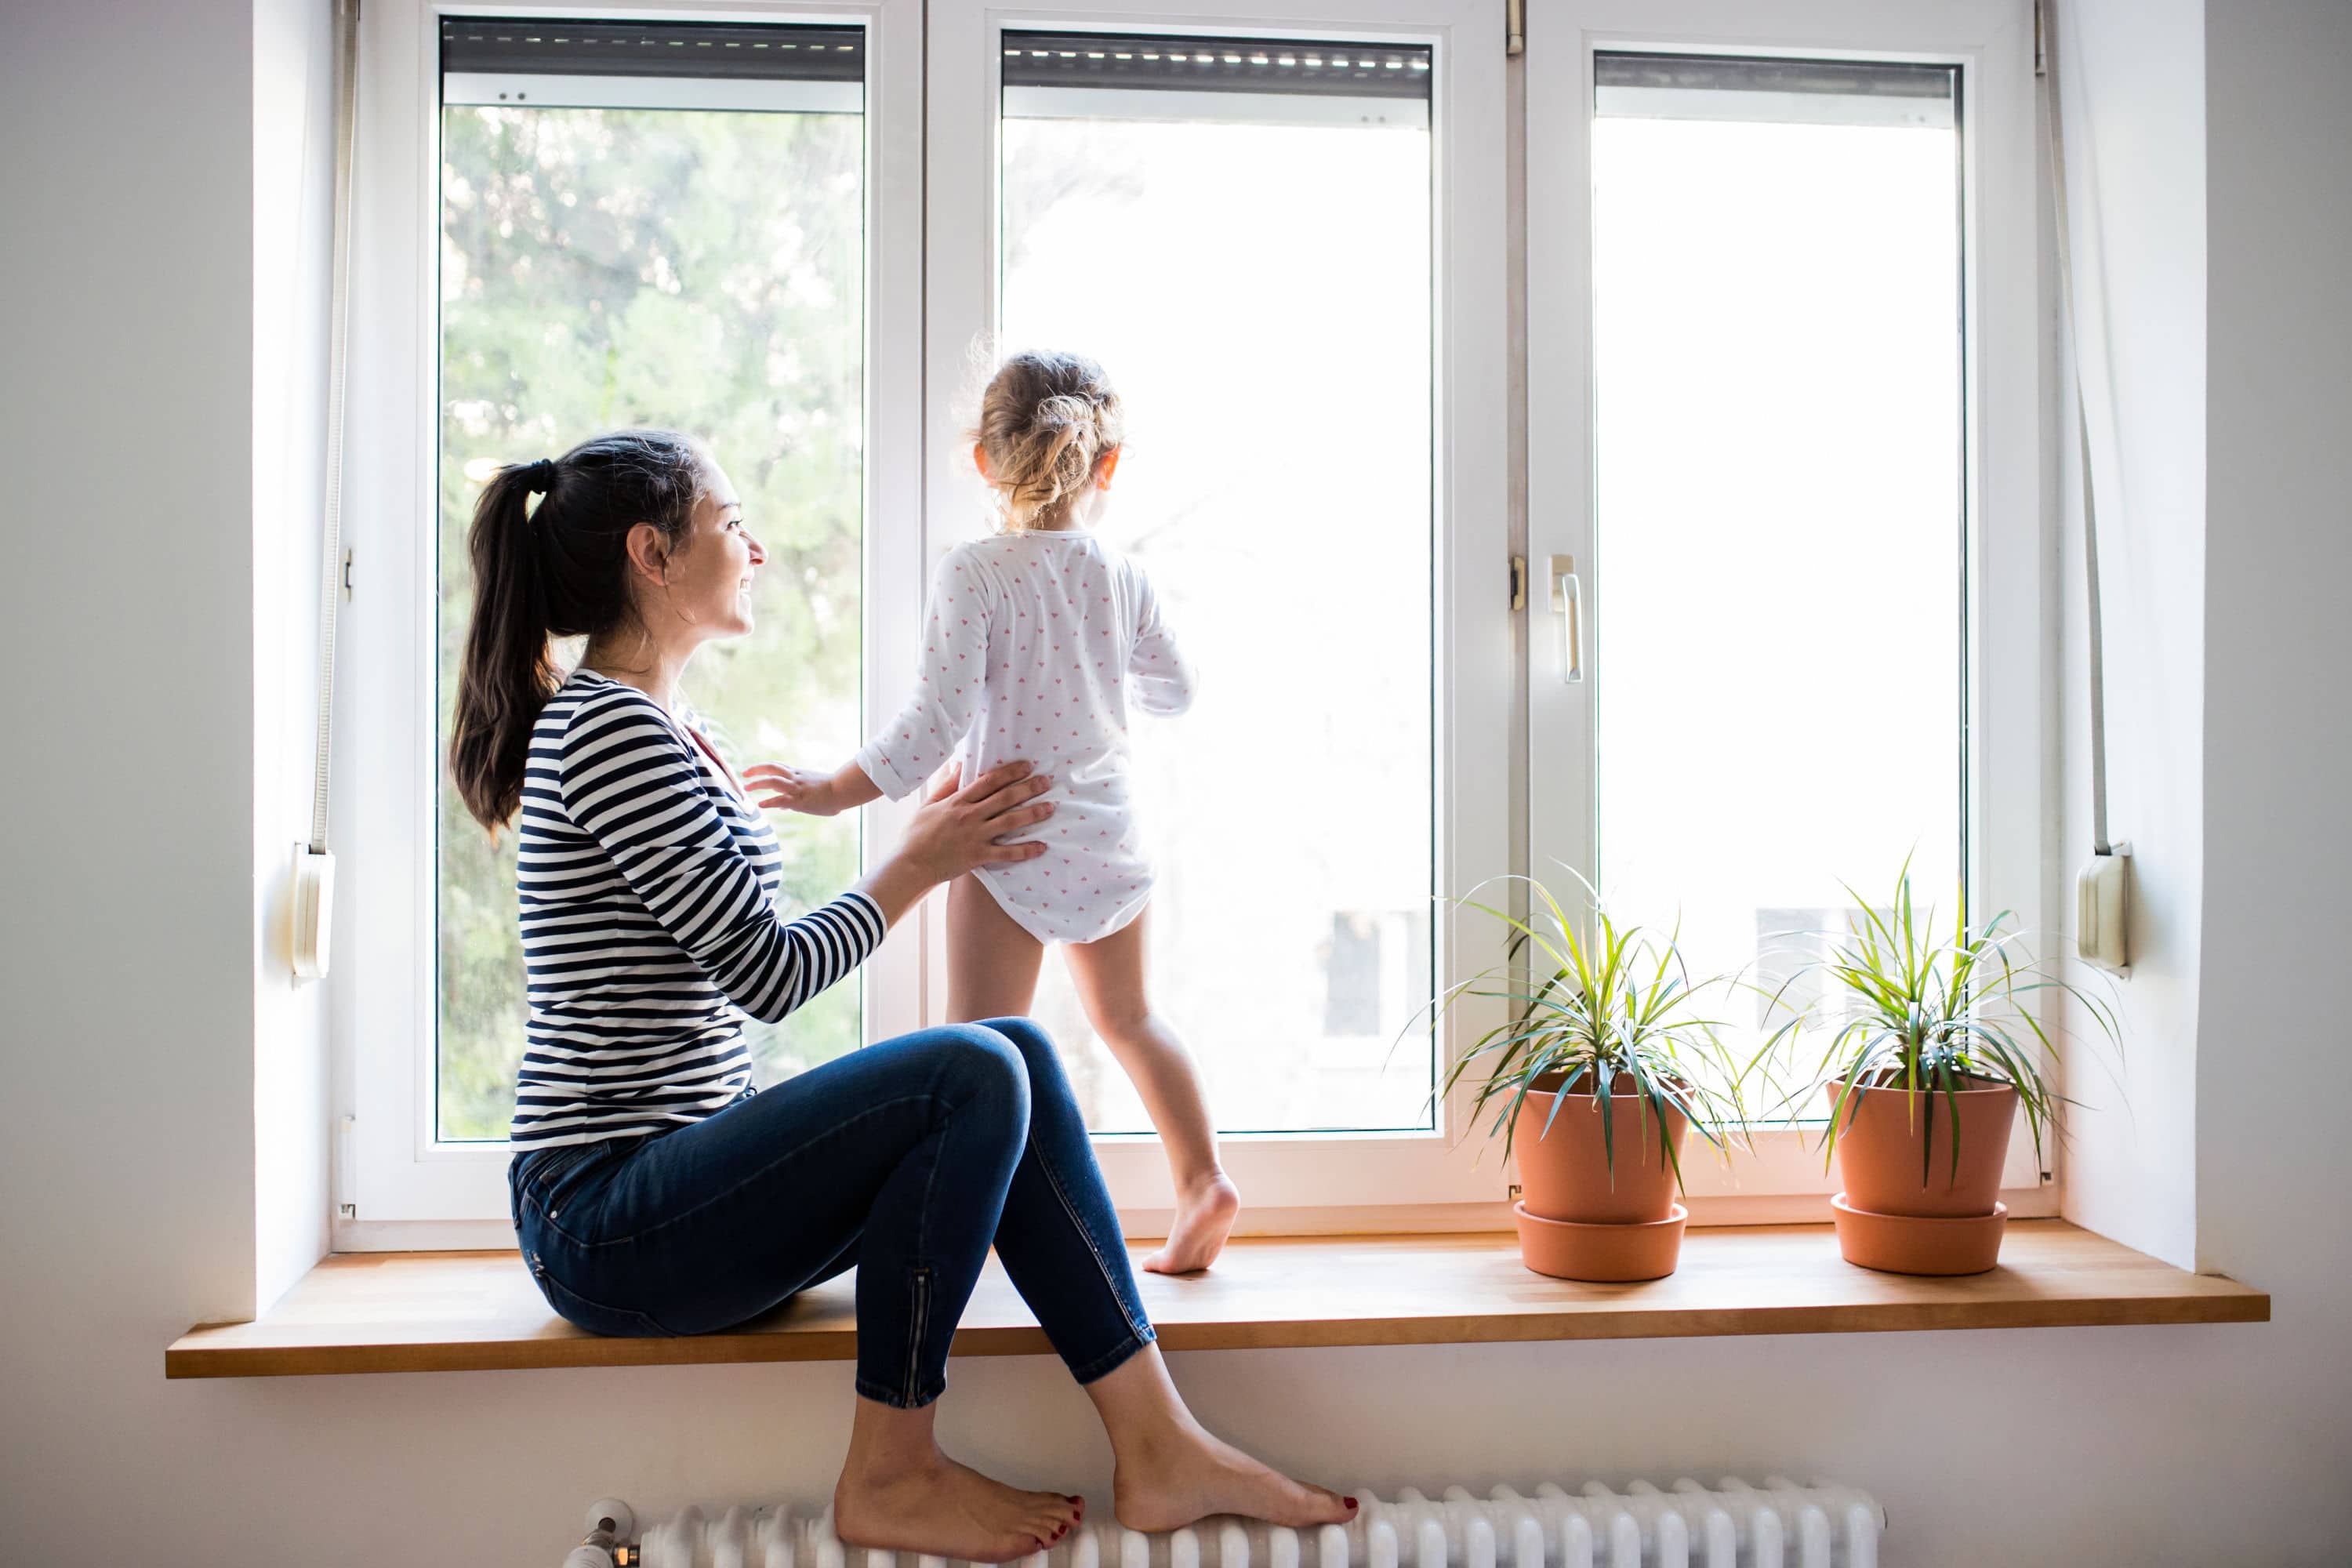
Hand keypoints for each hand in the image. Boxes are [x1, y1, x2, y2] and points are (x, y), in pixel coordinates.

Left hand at [744, 762, 839, 816]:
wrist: (842, 790)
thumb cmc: (832, 790)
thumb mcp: (811, 790)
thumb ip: (795, 797)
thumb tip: (784, 806)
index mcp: (798, 773)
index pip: (776, 766)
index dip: (763, 767)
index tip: (752, 771)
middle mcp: (795, 778)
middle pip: (771, 768)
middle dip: (756, 770)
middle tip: (744, 774)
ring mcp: (797, 788)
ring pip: (773, 781)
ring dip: (758, 783)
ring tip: (747, 788)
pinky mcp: (800, 800)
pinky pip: (781, 800)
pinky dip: (769, 802)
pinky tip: (761, 804)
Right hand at [896, 761, 1055, 885]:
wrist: (910, 864)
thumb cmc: (916, 834)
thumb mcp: (928, 804)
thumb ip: (946, 784)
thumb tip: (960, 763)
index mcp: (957, 801)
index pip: (989, 781)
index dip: (1010, 772)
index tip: (1027, 765)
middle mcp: (969, 816)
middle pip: (1005, 798)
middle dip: (1028, 788)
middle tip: (1047, 781)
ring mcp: (975, 836)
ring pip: (1010, 822)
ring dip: (1032, 814)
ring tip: (1051, 807)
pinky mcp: (978, 856)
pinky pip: (1007, 853)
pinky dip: (1026, 850)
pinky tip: (1042, 847)